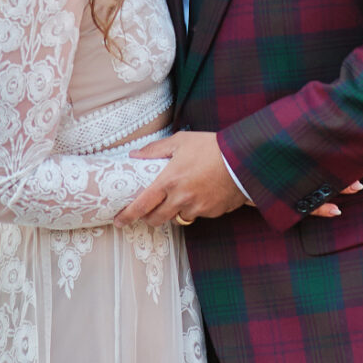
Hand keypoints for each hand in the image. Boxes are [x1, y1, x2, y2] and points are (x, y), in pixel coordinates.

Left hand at [118, 134, 362, 227]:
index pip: (141, 205)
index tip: (119, 220)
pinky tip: (203, 193)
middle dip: (150, 218)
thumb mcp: (180, 141)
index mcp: (168, 181)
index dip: (128, 215)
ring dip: (175, 211)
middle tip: (148, 212)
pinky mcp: (213, 212)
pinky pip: (199, 214)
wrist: (243, 157)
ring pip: (178, 218)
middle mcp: (181, 199)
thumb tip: (135, 155)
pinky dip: (197, 208)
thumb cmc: (210, 146)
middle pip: (157, 219)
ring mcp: (198, 208)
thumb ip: (155, 150)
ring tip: (181, 197)